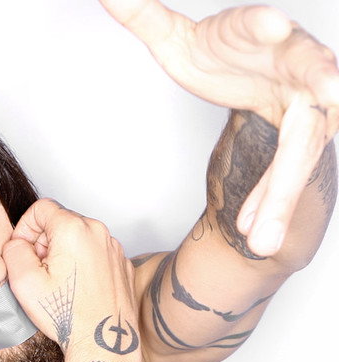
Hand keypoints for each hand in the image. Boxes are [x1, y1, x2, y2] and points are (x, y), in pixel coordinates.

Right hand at [2, 199, 138, 352]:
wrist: (103, 343)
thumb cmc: (67, 316)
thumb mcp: (23, 281)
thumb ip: (12, 250)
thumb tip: (17, 243)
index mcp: (74, 229)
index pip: (41, 208)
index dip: (25, 229)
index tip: (24, 251)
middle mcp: (99, 233)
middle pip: (61, 222)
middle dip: (45, 243)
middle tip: (41, 272)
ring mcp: (114, 249)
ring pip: (79, 238)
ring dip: (64, 254)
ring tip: (60, 284)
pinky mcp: (122, 265)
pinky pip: (96, 254)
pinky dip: (83, 265)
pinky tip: (78, 290)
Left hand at [99, 0, 338, 255]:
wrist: (250, 75)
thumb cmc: (220, 54)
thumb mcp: (177, 40)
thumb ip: (146, 16)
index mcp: (259, 34)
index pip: (263, 26)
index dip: (266, 25)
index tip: (271, 25)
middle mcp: (295, 65)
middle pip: (310, 80)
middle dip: (323, 87)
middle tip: (334, 92)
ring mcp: (307, 105)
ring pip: (304, 147)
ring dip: (282, 190)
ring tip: (262, 236)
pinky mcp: (302, 141)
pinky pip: (285, 175)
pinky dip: (268, 202)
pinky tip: (251, 232)